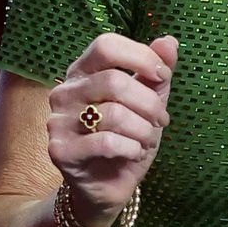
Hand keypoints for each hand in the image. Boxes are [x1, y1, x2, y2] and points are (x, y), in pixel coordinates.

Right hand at [47, 33, 178, 224]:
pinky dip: (131, 149)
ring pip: (114, 114)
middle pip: (114, 81)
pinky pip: (106, 142)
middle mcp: (64, 92)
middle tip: (162, 120)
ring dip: (143, 130)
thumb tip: (169, 41)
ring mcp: (58, 121)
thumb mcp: (147, 102)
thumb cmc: (127, 137)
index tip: (163, 75)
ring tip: (147, 140)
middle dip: (149, 103)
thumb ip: (156, 72)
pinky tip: (133, 154)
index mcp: (82, 72)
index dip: (140, 56)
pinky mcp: (60, 150)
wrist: (107, 185)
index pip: (106, 45)